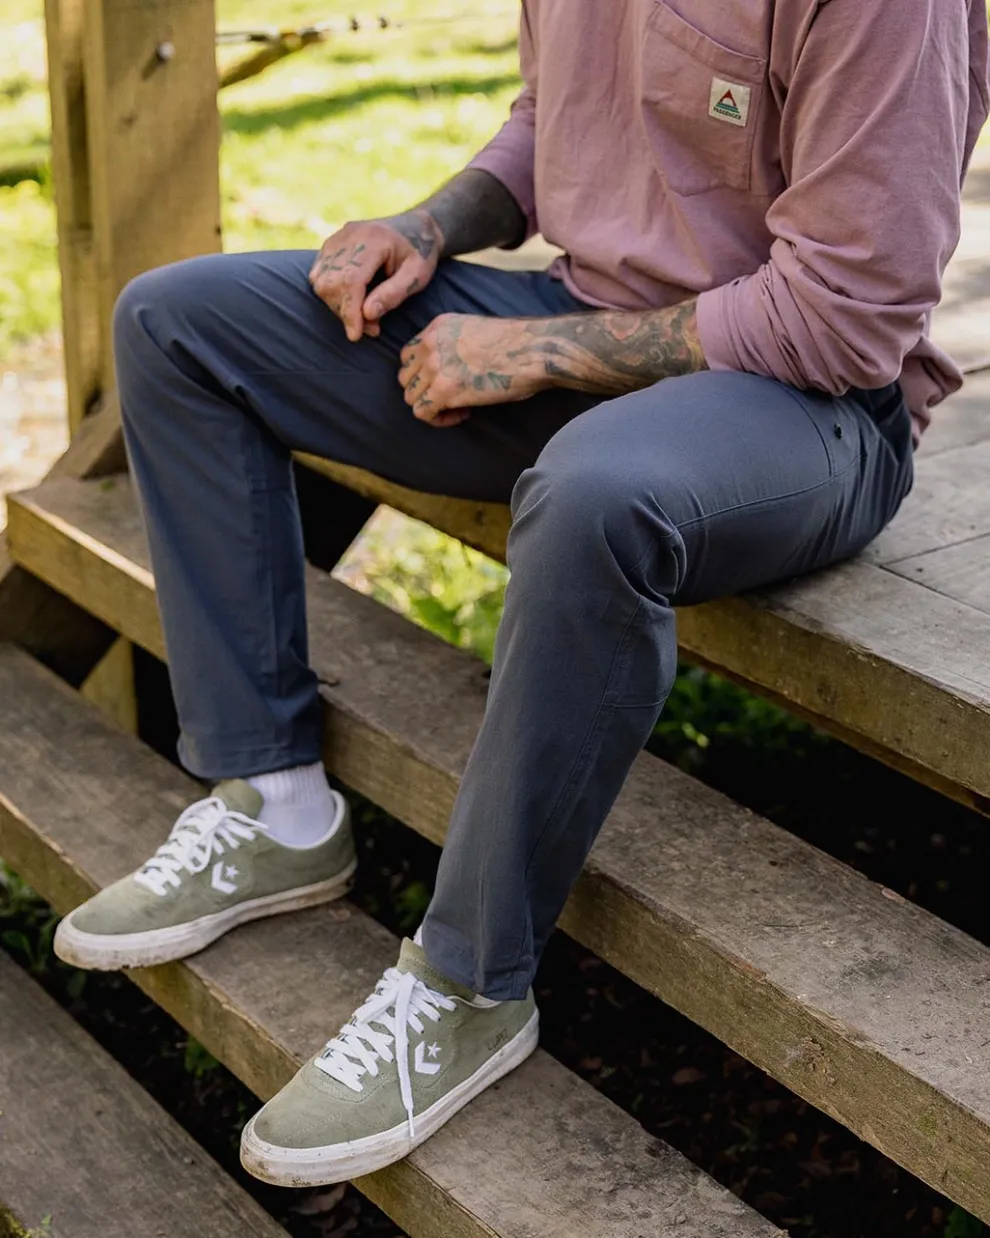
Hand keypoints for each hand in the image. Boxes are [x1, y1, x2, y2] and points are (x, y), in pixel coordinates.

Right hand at [309, 211, 441, 341]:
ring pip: (321, 280)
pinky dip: (331, 294)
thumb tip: (367, 314)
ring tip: (363, 316)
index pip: (351, 279)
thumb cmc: (420, 254)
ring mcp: (337, 238)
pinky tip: (352, 302)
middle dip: (345, 311)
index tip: (355, 335)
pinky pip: (319, 274)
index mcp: (374, 240)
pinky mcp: (331, 244)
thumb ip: (393, 294)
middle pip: (332, 282)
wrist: (415, 228)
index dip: (350, 311)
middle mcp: (350, 235)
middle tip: (371, 328)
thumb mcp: (417, 276)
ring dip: (338, 305)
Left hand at [398, 314, 546, 426]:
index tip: (445, 381)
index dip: (423, 373)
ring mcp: (434, 367)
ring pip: (411, 397)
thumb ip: (451, 344)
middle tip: (450, 398)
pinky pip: (423, 413)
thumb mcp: (472, 331)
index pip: (409, 355)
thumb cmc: (515, 344)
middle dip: (424, 391)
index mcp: (437, 327)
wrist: (531, 351)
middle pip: (406, 378)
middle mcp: (430, 344)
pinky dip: (438, 419)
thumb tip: (447, 370)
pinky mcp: (444, 390)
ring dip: (432, 407)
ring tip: (457, 408)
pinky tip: (461, 414)